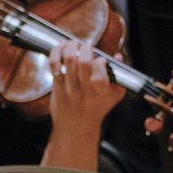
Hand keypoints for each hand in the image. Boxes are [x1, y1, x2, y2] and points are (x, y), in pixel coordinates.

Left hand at [40, 40, 124, 171]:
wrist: (76, 129)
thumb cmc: (97, 108)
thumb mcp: (114, 96)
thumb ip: (118, 76)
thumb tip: (118, 56)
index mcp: (102, 94)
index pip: (100, 74)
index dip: (100, 62)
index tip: (101, 60)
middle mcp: (86, 92)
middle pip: (83, 63)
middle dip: (85, 48)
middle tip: (86, 46)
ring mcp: (70, 90)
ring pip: (68, 61)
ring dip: (70, 47)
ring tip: (72, 43)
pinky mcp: (57, 88)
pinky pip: (54, 66)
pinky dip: (56, 53)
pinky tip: (60, 47)